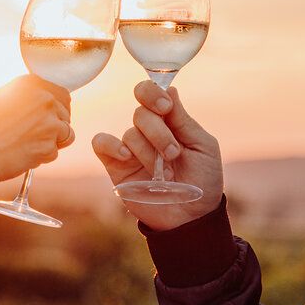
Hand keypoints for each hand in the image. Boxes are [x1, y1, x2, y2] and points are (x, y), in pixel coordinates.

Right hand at [0, 76, 72, 194]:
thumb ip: (23, 96)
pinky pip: (54, 153)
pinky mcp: (48, 146)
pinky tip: (21, 155)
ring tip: (26, 145)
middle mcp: (44, 99)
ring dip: (52, 142)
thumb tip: (43, 100)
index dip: (59, 107)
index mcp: (30, 83)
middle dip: (55, 126)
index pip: (62, 93)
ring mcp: (48, 123)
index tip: (51, 116)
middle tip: (33, 136)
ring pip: (66, 134)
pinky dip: (41, 157)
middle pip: (66, 115)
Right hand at [91, 81, 224, 229]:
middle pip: (141, 113)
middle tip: (173, 154)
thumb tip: (169, 87)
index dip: (153, 94)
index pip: (150, 94)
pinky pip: (101, 143)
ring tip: (164, 172)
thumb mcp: (202, 147)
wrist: (192, 217)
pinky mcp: (116, 167)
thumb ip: (183, 119)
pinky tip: (127, 157)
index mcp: (169, 122)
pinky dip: (112, 145)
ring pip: (130, 134)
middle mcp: (148, 132)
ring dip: (148, 152)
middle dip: (159, 133)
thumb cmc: (203, 180)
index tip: (165, 107)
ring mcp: (131, 149)